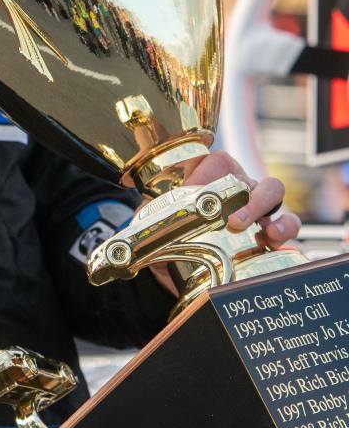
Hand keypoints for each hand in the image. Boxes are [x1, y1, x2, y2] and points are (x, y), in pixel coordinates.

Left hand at [148, 149, 300, 294]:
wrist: (181, 265)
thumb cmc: (172, 232)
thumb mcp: (158, 222)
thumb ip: (151, 216)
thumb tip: (139, 220)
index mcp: (208, 176)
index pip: (215, 161)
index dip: (209, 174)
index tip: (195, 195)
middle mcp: (235, 185)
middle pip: (246, 174)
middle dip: (244, 195)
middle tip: (233, 221)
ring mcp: (256, 204)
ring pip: (273, 189)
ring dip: (266, 208)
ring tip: (261, 231)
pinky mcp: (272, 228)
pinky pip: (288, 220)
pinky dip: (285, 227)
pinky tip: (273, 241)